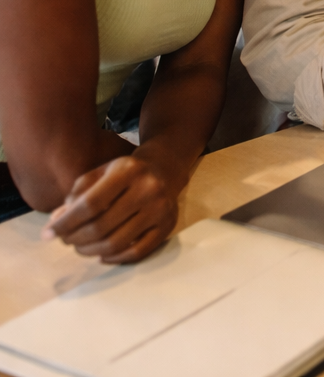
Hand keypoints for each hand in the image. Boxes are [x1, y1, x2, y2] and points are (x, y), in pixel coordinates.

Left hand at [41, 155, 180, 263]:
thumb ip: (76, 196)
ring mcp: (161, 209)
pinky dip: (114, 259)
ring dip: (91, 251)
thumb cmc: (124, 174)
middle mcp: (148, 188)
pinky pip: (137, 252)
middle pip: (102, 226)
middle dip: (76, 239)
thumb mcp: (99, 174)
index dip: (66, 223)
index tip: (48, 234)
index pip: (91, 204)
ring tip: (81, 247)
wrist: (164, 171)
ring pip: (117, 243)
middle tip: (67, 241)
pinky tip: (102, 255)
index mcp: (128, 170)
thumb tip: (56, 223)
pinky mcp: (168, 225)